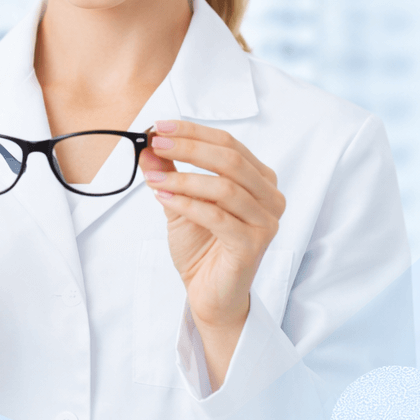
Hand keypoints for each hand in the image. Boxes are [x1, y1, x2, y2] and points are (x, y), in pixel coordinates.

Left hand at [139, 120, 285, 389]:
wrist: (208, 293)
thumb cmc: (201, 245)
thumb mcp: (179, 200)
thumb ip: (168, 172)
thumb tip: (149, 145)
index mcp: (259, 179)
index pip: (228, 144)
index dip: (193, 132)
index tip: (160, 126)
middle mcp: (270, 197)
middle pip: (230, 160)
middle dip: (189, 148)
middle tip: (157, 144)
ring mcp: (265, 222)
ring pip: (225, 188)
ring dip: (184, 179)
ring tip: (154, 179)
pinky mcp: (253, 246)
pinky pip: (218, 217)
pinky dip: (187, 204)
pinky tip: (163, 199)